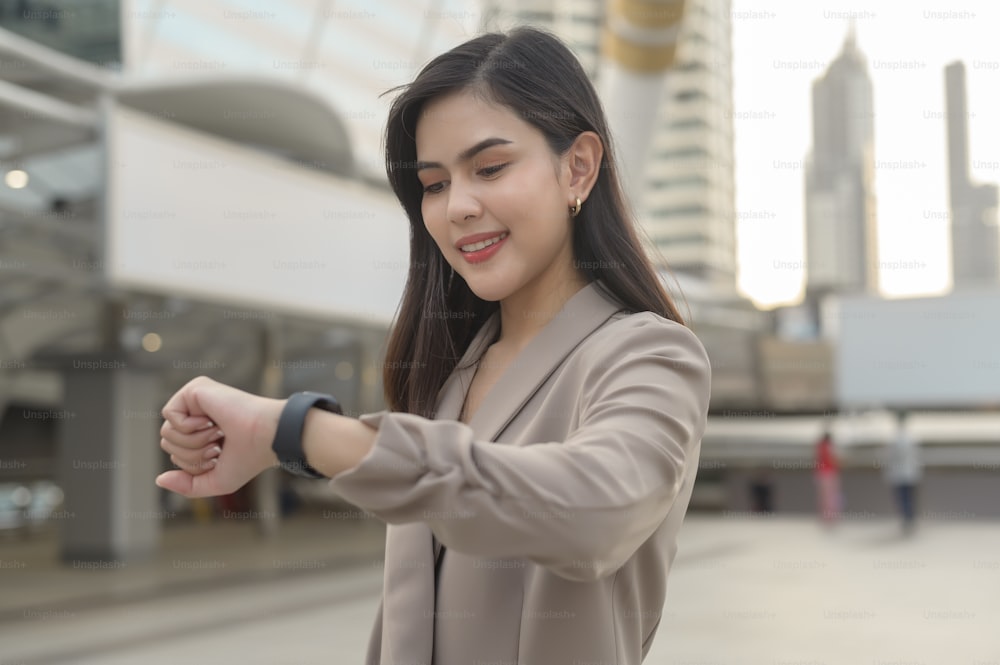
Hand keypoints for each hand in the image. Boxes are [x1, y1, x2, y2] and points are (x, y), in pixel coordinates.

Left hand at [157, 375, 283, 497]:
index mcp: (204, 432)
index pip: (176, 453)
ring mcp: (197, 399)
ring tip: (217, 432)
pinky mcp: (196, 388)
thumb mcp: (216, 481)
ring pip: (166, 432)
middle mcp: (198, 413)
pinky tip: (211, 420)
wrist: (266, 437)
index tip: (221, 455)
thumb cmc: (249, 458)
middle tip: (218, 445)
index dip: (194, 464)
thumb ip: (187, 485)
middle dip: (191, 454)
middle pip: (167, 443)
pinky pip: (169, 415)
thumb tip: (160, 478)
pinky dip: (189, 426)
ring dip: (192, 441)